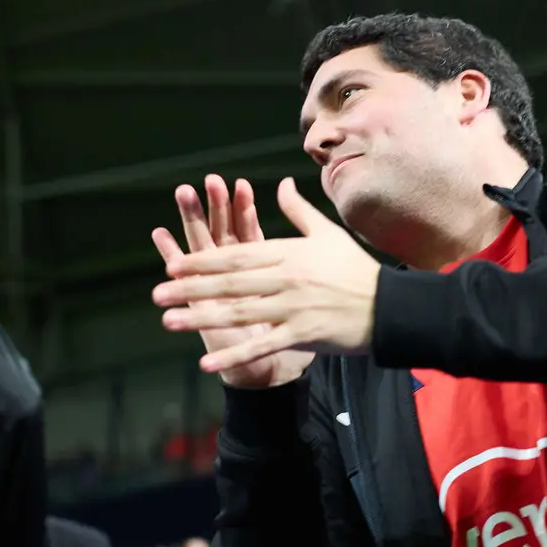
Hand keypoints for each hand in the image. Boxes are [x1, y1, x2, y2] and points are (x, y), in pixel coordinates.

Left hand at [152, 177, 381, 374]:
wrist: (390, 307)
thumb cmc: (357, 270)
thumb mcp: (328, 234)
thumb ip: (299, 211)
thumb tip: (282, 183)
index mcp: (289, 253)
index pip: (237, 255)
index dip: (202, 260)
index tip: (172, 264)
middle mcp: (287, 278)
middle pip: (230, 283)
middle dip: (189, 288)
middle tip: (156, 294)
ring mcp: (294, 307)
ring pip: (239, 313)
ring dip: (201, 319)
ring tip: (169, 323)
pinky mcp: (303, 334)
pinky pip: (262, 345)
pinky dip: (234, 354)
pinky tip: (207, 363)